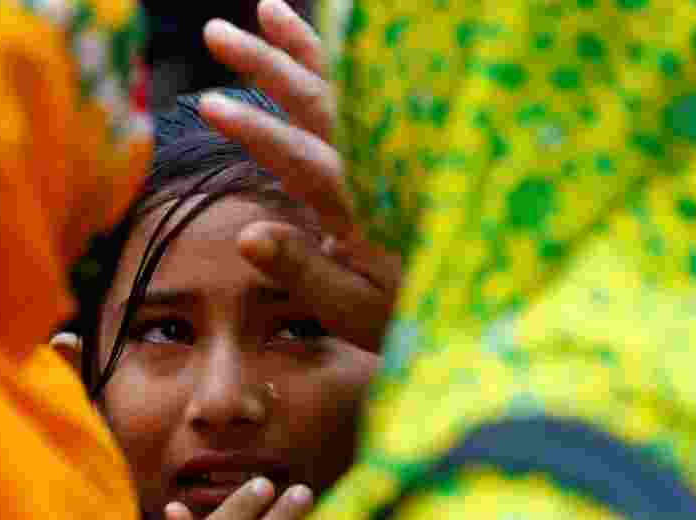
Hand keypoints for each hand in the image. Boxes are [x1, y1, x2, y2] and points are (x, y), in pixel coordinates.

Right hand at [200, 0, 399, 353]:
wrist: (486, 305)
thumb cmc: (410, 314)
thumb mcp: (352, 308)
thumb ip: (303, 270)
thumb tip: (246, 236)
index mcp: (358, 204)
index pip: (296, 155)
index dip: (252, 129)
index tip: (208, 105)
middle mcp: (376, 164)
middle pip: (316, 100)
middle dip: (265, 64)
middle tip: (218, 31)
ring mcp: (394, 151)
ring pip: (346, 85)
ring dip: (305, 47)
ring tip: (268, 10)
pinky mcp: (405, 150)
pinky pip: (377, 92)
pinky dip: (349, 65)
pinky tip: (330, 46)